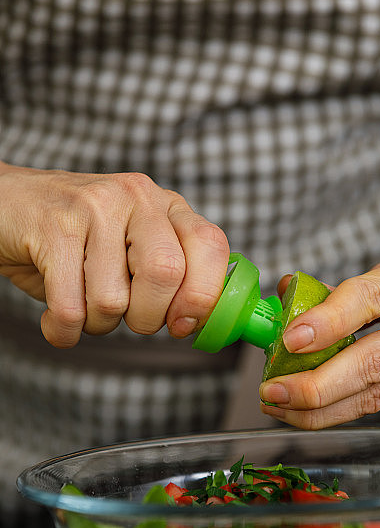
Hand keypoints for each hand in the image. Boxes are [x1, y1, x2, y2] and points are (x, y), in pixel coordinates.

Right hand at [0, 162, 229, 346]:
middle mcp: (136, 197)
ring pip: (113, 300)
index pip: (210, 246)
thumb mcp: (133, 249)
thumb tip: (197, 323)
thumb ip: (171, 277)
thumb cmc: (78, 241)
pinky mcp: (52, 226)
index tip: (183, 324)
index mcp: (165, 205)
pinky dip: (64, 330)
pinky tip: (57, 320)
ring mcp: (94, 207)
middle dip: (147, 318)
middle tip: (128, 317)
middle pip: (165, 275)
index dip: (203, 295)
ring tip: (82, 304)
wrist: (5, 206)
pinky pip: (71, 308)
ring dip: (97, 324)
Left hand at [260, 238, 379, 428]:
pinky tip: (313, 410)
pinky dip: (345, 408)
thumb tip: (288, 297)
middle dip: (317, 385)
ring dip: (323, 408)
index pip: (373, 297)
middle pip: (376, 362)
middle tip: (273, 392)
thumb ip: (355, 286)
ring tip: (281, 408)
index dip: (328, 321)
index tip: (289, 339)